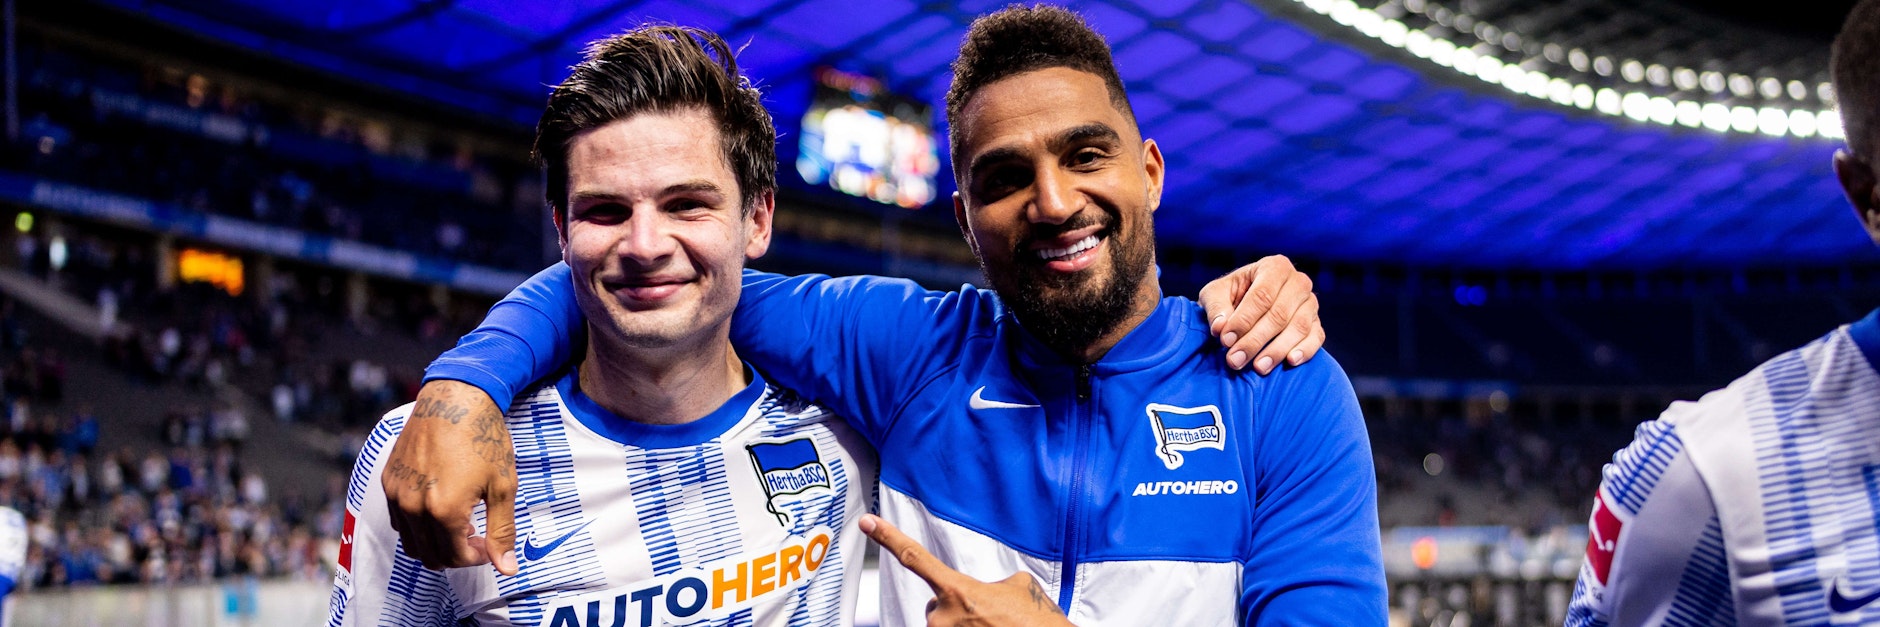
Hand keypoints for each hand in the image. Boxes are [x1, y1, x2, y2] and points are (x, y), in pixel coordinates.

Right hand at [382, 379, 519, 574]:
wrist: (455, 398)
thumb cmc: (483, 439)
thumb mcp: (502, 487)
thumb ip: (502, 531)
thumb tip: (507, 568)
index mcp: (443, 510)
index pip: (455, 557)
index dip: (476, 558)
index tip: (488, 545)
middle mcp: (413, 506)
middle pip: (430, 555)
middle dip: (456, 554)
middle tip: (476, 538)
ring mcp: (396, 493)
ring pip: (410, 542)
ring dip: (434, 544)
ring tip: (458, 525)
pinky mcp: (388, 480)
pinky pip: (398, 519)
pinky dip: (417, 526)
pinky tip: (438, 508)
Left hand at [860, 514, 1073, 626]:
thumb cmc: (1036, 620)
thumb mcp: (1018, 585)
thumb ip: (990, 581)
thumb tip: (985, 590)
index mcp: (957, 591)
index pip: (914, 557)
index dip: (888, 538)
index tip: (867, 522)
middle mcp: (943, 618)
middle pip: (939, 604)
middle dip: (960, 607)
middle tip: (991, 615)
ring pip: (946, 626)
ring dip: (967, 625)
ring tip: (996, 626)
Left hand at [1197, 254, 1323, 373]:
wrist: (1247, 304)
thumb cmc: (1230, 296)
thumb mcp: (1215, 294)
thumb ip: (1216, 308)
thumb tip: (1220, 328)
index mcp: (1274, 267)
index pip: (1262, 295)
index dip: (1243, 320)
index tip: (1225, 340)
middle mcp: (1297, 282)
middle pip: (1279, 314)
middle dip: (1255, 340)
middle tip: (1235, 360)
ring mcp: (1310, 303)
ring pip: (1298, 327)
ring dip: (1277, 350)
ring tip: (1258, 367)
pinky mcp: (1317, 323)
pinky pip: (1316, 337)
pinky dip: (1305, 350)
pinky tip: (1290, 361)